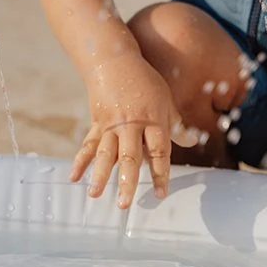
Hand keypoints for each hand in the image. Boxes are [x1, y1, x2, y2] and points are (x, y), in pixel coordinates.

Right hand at [69, 52, 197, 207]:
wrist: (115, 62)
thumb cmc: (145, 81)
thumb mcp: (166, 100)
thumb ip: (176, 125)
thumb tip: (193, 142)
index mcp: (153, 120)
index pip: (159, 151)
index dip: (160, 173)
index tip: (160, 193)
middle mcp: (132, 125)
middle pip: (130, 156)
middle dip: (127, 181)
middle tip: (124, 204)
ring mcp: (111, 125)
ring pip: (106, 153)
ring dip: (100, 175)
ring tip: (95, 195)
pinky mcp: (97, 123)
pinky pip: (88, 145)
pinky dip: (80, 161)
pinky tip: (74, 177)